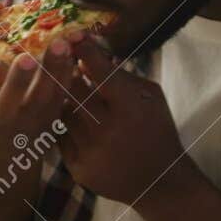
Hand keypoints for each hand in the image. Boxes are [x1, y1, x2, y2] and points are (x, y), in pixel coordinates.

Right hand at [0, 0, 79, 160]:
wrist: (4, 146)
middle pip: (7, 103)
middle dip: (17, 81)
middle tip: (27, 58)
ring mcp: (25, 123)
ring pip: (42, 100)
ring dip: (54, 72)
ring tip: (62, 44)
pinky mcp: (49, 121)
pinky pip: (61, 98)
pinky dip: (69, 74)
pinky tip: (74, 51)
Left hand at [59, 36, 204, 207]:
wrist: (159, 182)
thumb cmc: (156, 131)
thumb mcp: (151, 98)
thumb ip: (122, 75)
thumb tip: (90, 54)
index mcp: (130, 108)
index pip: (100, 71)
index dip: (85, 51)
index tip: (75, 38)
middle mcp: (108, 130)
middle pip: (74, 90)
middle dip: (69, 74)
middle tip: (68, 65)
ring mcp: (91, 152)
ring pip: (63, 113)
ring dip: (65, 101)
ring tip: (73, 95)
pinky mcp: (79, 169)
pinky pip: (61, 137)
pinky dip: (65, 127)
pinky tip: (74, 122)